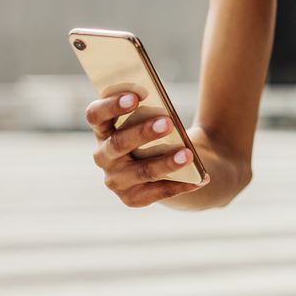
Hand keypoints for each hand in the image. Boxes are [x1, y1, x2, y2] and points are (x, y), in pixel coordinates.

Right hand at [85, 91, 209, 207]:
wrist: (165, 163)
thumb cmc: (155, 131)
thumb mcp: (151, 118)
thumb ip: (152, 110)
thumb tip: (167, 110)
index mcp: (102, 129)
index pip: (96, 115)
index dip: (111, 105)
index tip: (135, 97)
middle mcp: (103, 155)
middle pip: (118, 143)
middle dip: (143, 133)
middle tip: (168, 122)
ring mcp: (115, 179)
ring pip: (141, 171)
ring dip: (166, 162)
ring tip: (188, 154)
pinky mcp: (131, 198)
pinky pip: (157, 192)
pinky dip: (180, 185)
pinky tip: (200, 179)